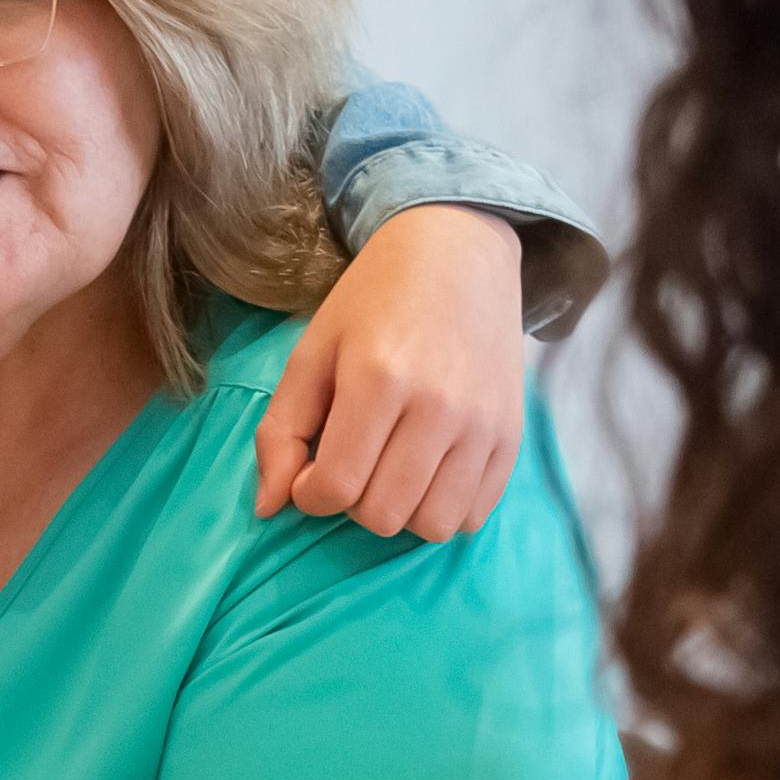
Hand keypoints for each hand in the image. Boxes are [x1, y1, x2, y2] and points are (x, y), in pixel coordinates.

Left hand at [256, 201, 525, 538]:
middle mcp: (439, 406)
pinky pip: (474, 515)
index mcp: (379, 378)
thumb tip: (268, 508)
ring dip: (401, 511)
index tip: (311, 469)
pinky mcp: (512, 435)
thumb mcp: (313, 351)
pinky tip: (428, 471)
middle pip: (383, 515)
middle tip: (353, 459)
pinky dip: (444, 508)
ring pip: (433, 526)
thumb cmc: (375, 300)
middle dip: (353, 502)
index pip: (336, 487)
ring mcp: (483, 424)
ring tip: (390, 469)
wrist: (459, 253)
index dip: (310, 493)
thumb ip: (281, 431)